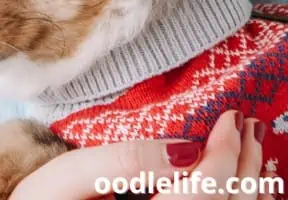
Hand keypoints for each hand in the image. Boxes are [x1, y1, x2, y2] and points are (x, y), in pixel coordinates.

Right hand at [9, 110, 274, 198]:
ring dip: (246, 181)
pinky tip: (230, 181)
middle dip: (245, 163)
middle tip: (245, 124)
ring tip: (246, 147)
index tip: (229, 117)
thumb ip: (120, 162)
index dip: (225, 153)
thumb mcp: (62, 179)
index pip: (205, 189)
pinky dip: (234, 198)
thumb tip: (180, 149)